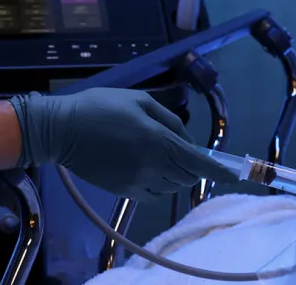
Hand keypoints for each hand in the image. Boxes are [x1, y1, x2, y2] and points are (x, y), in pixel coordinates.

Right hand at [13, 89, 231, 200]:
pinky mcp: (123, 192)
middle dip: (193, 167)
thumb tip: (186, 140)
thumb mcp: (140, 101)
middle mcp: (152, 166)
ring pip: (172, 187)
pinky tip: (149, 169)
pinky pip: (154, 194)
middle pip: (187, 177)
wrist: (62, 130)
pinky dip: (160, 184)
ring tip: (164, 158)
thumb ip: (169, 120)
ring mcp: (137, 182)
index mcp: (158, 141)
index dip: (218, 169)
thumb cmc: (101, 107)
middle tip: (185, 152)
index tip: (233, 173)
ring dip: (177, 176)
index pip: (197, 162)